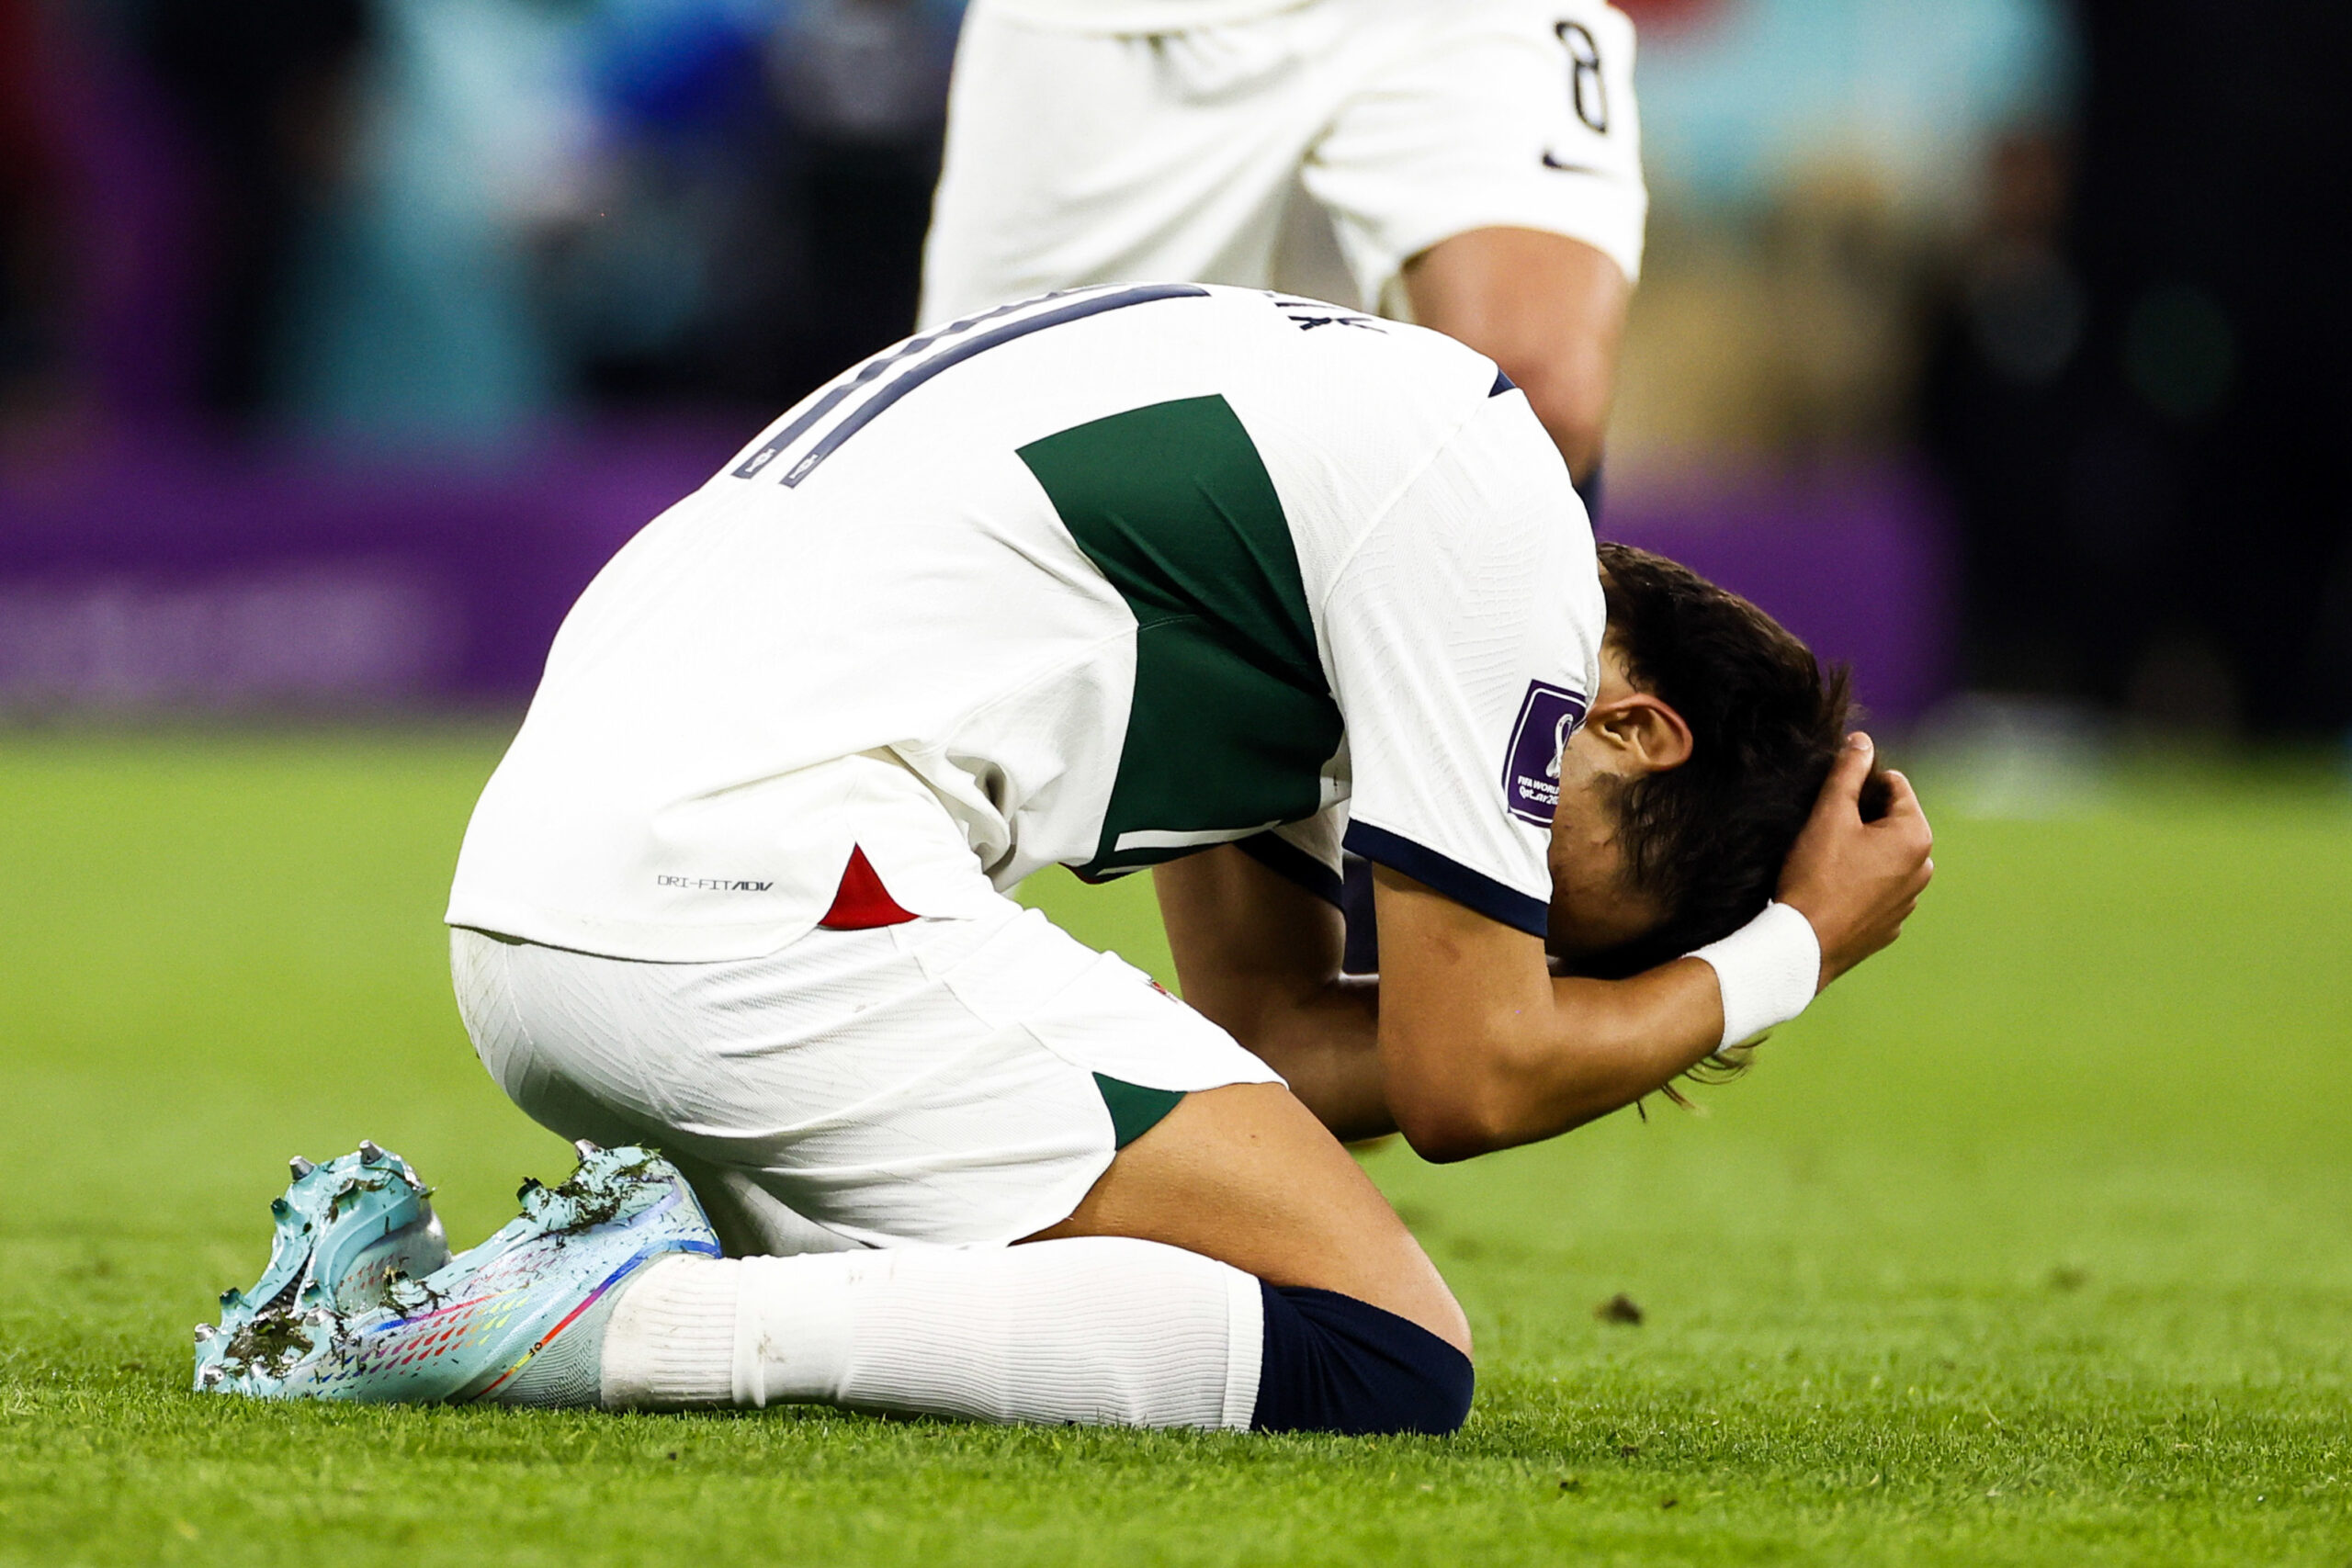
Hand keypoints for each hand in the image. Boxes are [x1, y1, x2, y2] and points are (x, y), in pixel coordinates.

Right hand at [1775, 733, 1933, 987]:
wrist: (1802, 946)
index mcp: (1915, 836)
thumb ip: (1848, 772)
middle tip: (1825, 832)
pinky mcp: (1890, 926)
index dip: (1861, 784)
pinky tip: (1832, 891)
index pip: (1894, 785)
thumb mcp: (1828, 815)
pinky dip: (1861, 884)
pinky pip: (1879, 891)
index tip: (1832, 801)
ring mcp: (1909, 901)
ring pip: (1886, 857)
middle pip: (1893, 822)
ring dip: (1863, 852)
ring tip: (1826, 863)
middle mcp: (1923, 869)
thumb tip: (1861, 741)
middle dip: (1864, 819)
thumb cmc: (1815, 876)